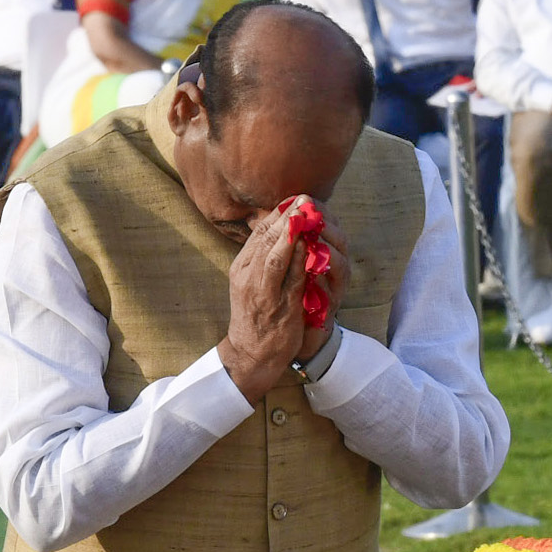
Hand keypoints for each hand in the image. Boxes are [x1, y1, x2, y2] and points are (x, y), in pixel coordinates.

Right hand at [218, 200, 339, 400]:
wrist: (251, 353)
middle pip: (266, 240)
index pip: (259, 234)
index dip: (277, 215)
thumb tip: (281, 232)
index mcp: (242, 267)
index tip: (294, 198)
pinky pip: (290, 279)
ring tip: (305, 214)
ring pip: (275, 256)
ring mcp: (263, 292)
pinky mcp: (279, 307)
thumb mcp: (252, 282)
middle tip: (303, 198)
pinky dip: (299, 260)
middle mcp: (248, 276)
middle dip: (286, 217)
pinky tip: (310, 245)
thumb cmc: (256, 315)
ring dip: (292, 233)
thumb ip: (264, 259)